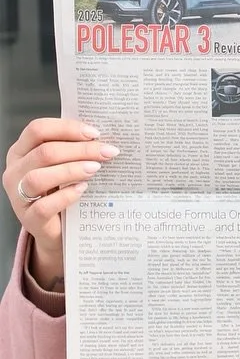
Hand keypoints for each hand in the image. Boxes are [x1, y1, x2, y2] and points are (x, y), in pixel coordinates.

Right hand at [3, 119, 118, 289]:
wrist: (57, 229)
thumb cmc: (61, 190)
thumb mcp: (61, 165)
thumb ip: (72, 149)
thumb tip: (101, 137)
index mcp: (20, 151)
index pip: (37, 130)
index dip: (67, 128)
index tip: (94, 133)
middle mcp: (14, 172)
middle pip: (43, 152)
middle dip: (80, 149)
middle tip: (107, 152)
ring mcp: (18, 196)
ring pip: (38, 177)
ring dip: (71, 170)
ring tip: (95, 168)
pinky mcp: (29, 219)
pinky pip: (43, 206)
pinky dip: (65, 196)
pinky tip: (82, 189)